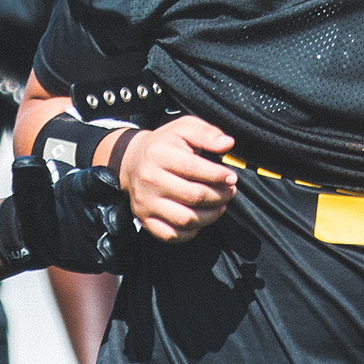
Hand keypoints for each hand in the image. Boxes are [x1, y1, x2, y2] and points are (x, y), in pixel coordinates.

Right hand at [116, 117, 238, 243]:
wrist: (132, 161)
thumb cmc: (165, 144)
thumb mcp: (184, 128)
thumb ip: (207, 133)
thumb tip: (227, 143)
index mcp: (158, 154)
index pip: (193, 169)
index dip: (218, 175)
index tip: (231, 177)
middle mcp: (149, 180)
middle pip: (193, 196)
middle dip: (219, 196)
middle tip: (230, 191)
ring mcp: (145, 203)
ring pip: (185, 219)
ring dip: (210, 215)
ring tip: (220, 205)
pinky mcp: (144, 219)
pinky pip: (172, 235)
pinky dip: (191, 231)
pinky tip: (201, 218)